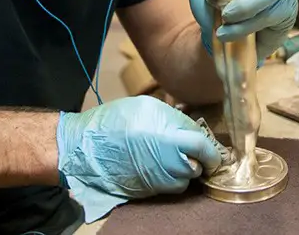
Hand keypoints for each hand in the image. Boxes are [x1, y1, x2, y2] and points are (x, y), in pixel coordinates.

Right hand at [56, 96, 220, 221]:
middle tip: (191, 148)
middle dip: (199, 158)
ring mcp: (160, 180)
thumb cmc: (114, 122)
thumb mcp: (147, 107)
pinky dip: (172, 176)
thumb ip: (175, 119)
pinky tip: (160, 164)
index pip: (204, 147)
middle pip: (199, 165)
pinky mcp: (151, 190)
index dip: (211, 148)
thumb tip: (191, 130)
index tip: (212, 146)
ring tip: (171, 154)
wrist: (86, 148)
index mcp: (170, 139)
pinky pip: (171, 185)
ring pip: (186, 178)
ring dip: (185, 168)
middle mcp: (169, 163)